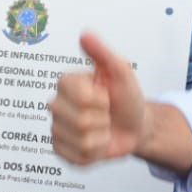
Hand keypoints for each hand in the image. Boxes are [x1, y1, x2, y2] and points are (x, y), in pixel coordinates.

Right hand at [50, 32, 146, 163]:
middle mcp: (56, 105)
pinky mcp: (61, 151)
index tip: (106, 96)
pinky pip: (80, 158)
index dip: (102, 100)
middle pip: (82, 122)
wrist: (135, 125)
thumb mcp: (121, 72)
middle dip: (104, 120)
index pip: (82, 98)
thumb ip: (103, 53)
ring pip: (83, 141)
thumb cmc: (126, 97)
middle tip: (106, 114)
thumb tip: (86, 34)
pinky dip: (97, 153)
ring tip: (103, 129)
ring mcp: (57, 129)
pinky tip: (98, 143)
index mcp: (66, 83)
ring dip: (102, 137)